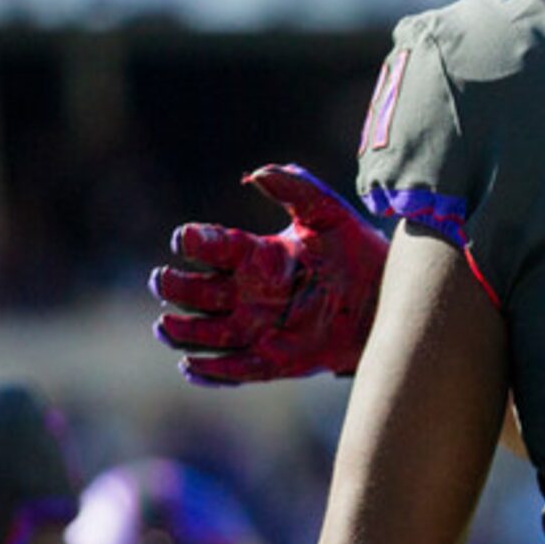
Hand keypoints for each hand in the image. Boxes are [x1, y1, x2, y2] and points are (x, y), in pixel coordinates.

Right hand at [152, 167, 386, 384]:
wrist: (382, 299)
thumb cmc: (353, 250)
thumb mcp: (327, 213)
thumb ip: (296, 187)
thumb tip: (259, 172)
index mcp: (254, 256)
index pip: (215, 247)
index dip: (198, 242)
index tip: (184, 238)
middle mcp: (246, 293)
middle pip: (198, 292)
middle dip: (177, 287)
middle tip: (163, 280)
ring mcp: (256, 328)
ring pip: (206, 333)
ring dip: (183, 332)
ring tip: (165, 325)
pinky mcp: (272, 361)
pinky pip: (235, 369)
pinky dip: (211, 371)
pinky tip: (191, 366)